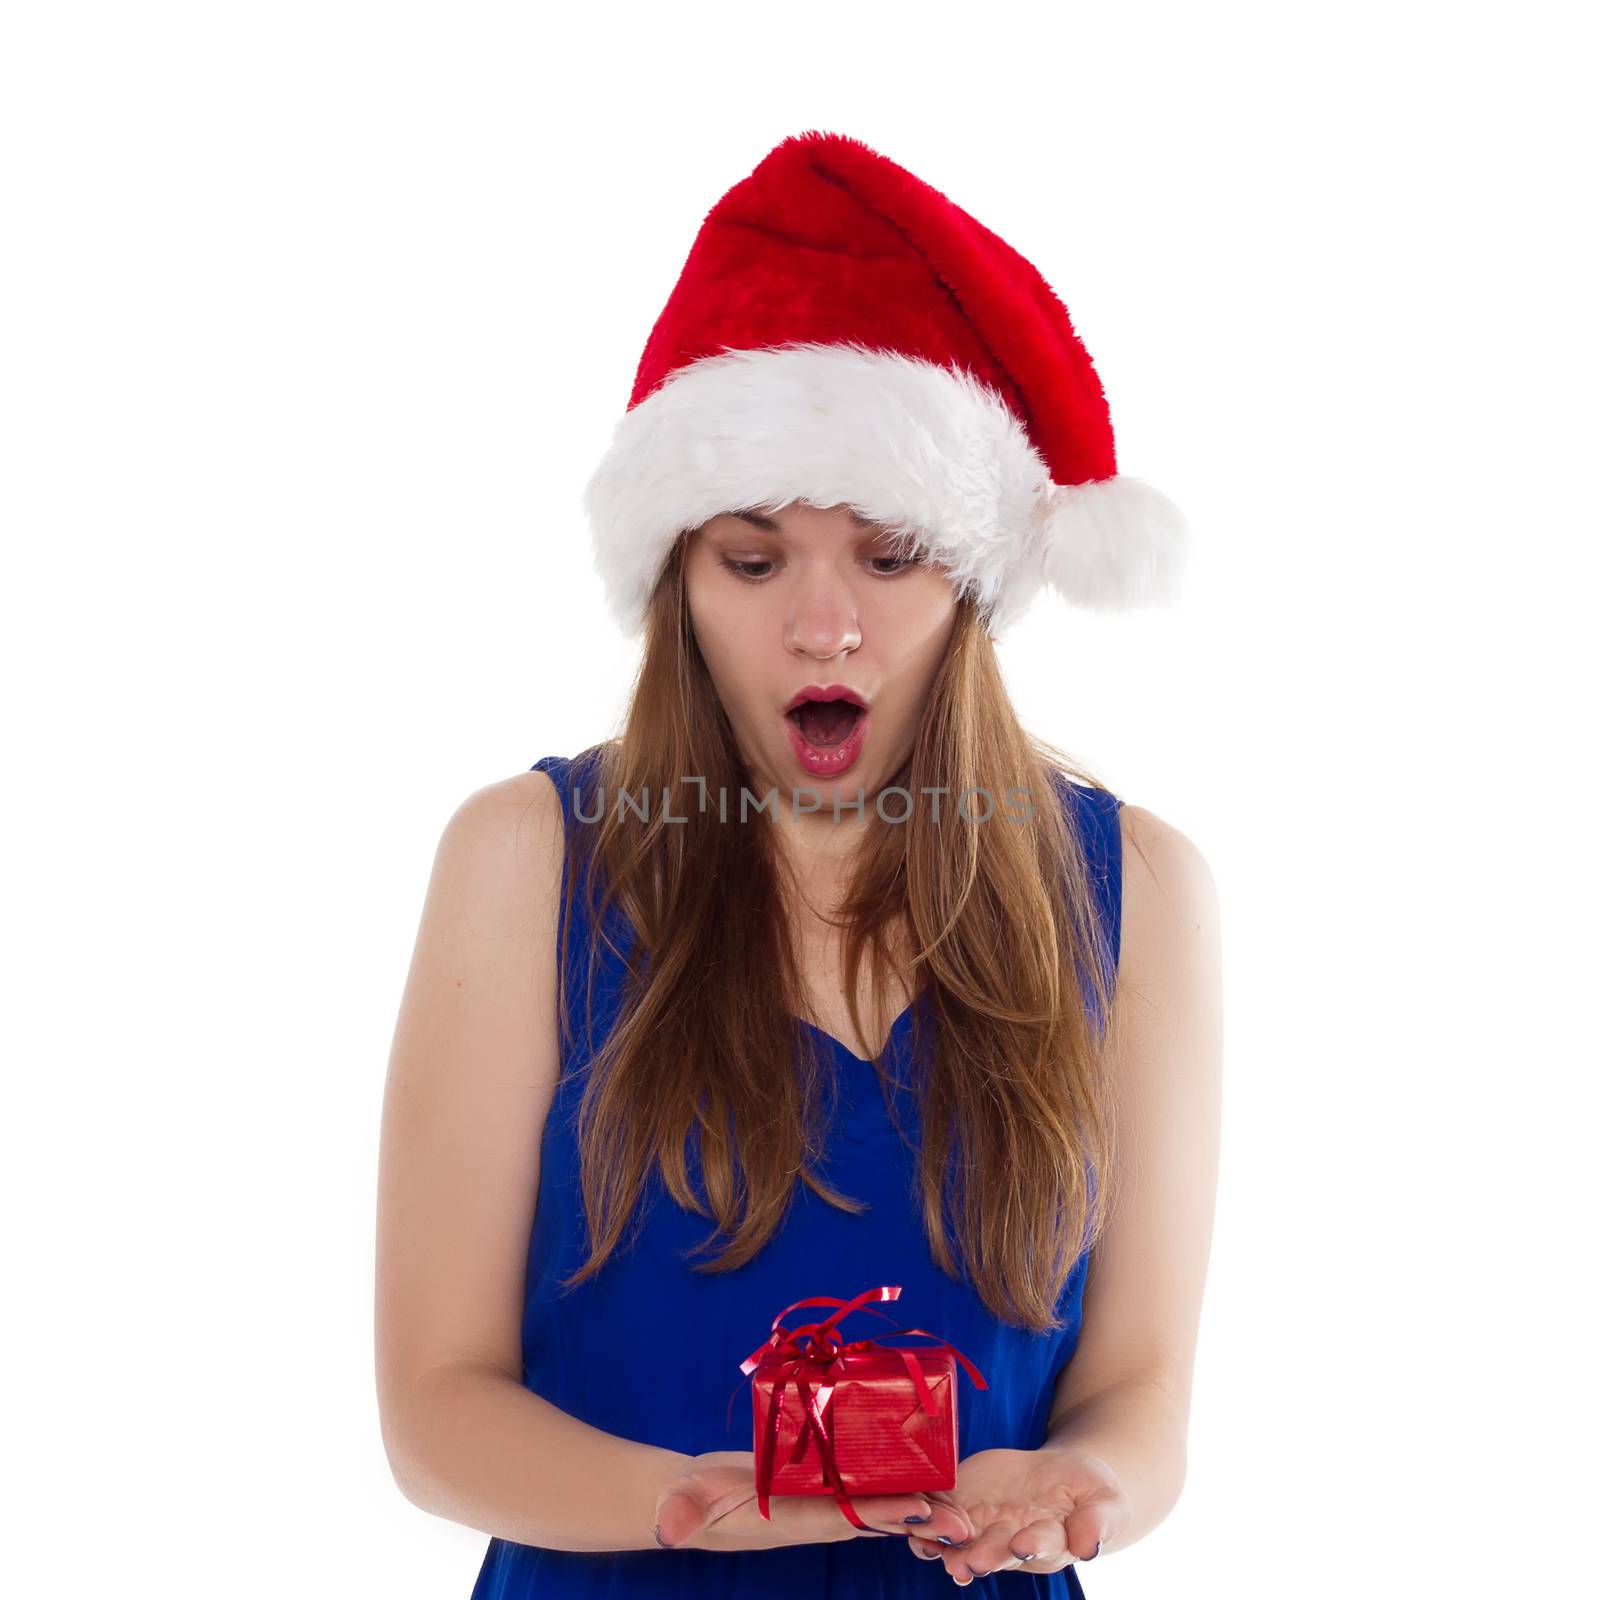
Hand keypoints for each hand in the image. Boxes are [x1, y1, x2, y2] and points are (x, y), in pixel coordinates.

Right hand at [652, 1449, 977, 1553]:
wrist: (687, 1503)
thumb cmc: (686, 1503)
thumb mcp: (682, 1506)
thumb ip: (680, 1515)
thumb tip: (668, 1531)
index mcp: (792, 1518)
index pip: (845, 1517)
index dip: (882, 1513)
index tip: (921, 1510)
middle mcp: (813, 1516)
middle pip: (874, 1515)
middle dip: (916, 1517)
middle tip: (964, 1516)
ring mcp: (817, 1503)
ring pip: (874, 1503)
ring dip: (913, 1504)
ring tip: (958, 1501)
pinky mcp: (817, 1486)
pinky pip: (860, 1487)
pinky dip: (891, 1484)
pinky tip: (918, 1474)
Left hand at [906, 1446, 1126, 1580]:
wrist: (1058, 1475)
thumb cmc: (1086, 1490)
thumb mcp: (1104, 1500)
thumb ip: (1098, 1521)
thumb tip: (1090, 1547)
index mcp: (1047, 1543)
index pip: (1038, 1547)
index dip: (1031, 1545)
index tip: (1023, 1544)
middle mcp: (1009, 1543)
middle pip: (992, 1551)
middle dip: (979, 1556)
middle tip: (968, 1563)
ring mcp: (981, 1525)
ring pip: (957, 1541)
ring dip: (943, 1543)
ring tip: (931, 1544)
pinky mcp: (959, 1501)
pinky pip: (936, 1512)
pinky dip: (924, 1515)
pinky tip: (913, 1514)